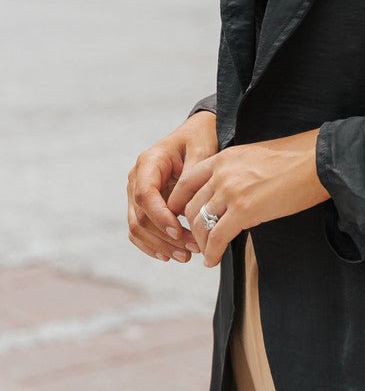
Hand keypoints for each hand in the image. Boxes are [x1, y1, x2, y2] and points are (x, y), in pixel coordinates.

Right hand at [127, 110, 217, 262]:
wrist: (196, 134)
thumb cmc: (200, 139)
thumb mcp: (202, 150)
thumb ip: (192, 176)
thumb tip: (184, 207)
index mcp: (149, 162)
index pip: (145, 195)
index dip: (160, 216)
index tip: (179, 232)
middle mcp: (137, 179)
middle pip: (140, 216)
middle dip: (165, 236)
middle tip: (193, 249)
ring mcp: (136, 193)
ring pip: (138, 227)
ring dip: (160, 245)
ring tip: (186, 256)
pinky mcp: (143, 205)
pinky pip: (139, 230)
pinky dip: (152, 245)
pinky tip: (170, 256)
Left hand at [166, 127, 328, 266]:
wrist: (316, 161)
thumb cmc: (294, 159)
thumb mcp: (254, 157)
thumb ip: (235, 171)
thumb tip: (231, 193)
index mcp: (223, 158)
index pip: (187, 182)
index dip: (181, 203)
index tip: (186, 217)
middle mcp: (221, 173)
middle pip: (191, 206)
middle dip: (191, 228)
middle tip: (198, 241)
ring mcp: (230, 191)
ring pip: (200, 223)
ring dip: (201, 243)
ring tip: (207, 253)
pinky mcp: (244, 210)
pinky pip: (217, 237)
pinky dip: (212, 252)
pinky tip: (213, 260)